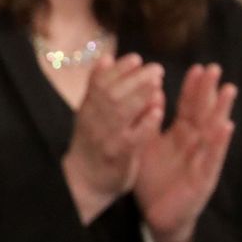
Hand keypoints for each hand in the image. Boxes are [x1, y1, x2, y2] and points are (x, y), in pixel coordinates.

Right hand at [62, 53, 163, 223]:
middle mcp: (94, 121)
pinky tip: (157, 110)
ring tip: (158, 82)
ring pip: (120, 111)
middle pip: (111, 94)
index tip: (136, 58)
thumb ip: (98, 89)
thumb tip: (107, 58)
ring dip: (140, 94)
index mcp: (87, 109)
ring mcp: (106, 138)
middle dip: (133, 77)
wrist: (84, 182)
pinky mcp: (120, 155)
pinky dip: (144, 121)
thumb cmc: (92, 145)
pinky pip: (133, 136)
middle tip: (156, 68)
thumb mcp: (89, 114)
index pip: (98, 83)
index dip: (117, 69)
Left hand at [134, 63, 236, 241]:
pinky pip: (212, 157)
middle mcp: (194, 145)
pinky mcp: (203, 178)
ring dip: (221, 110)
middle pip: (203, 114)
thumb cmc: (154, 181)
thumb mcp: (147, 147)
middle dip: (209, 91)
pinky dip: (219, 142)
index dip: (193, 89)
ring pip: (212, 131)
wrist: (157, 216)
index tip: (197, 67)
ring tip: (228, 90)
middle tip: (215, 68)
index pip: (188, 108)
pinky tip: (225, 126)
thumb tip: (153, 95)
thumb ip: (149, 124)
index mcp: (180, 137)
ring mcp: (201, 160)